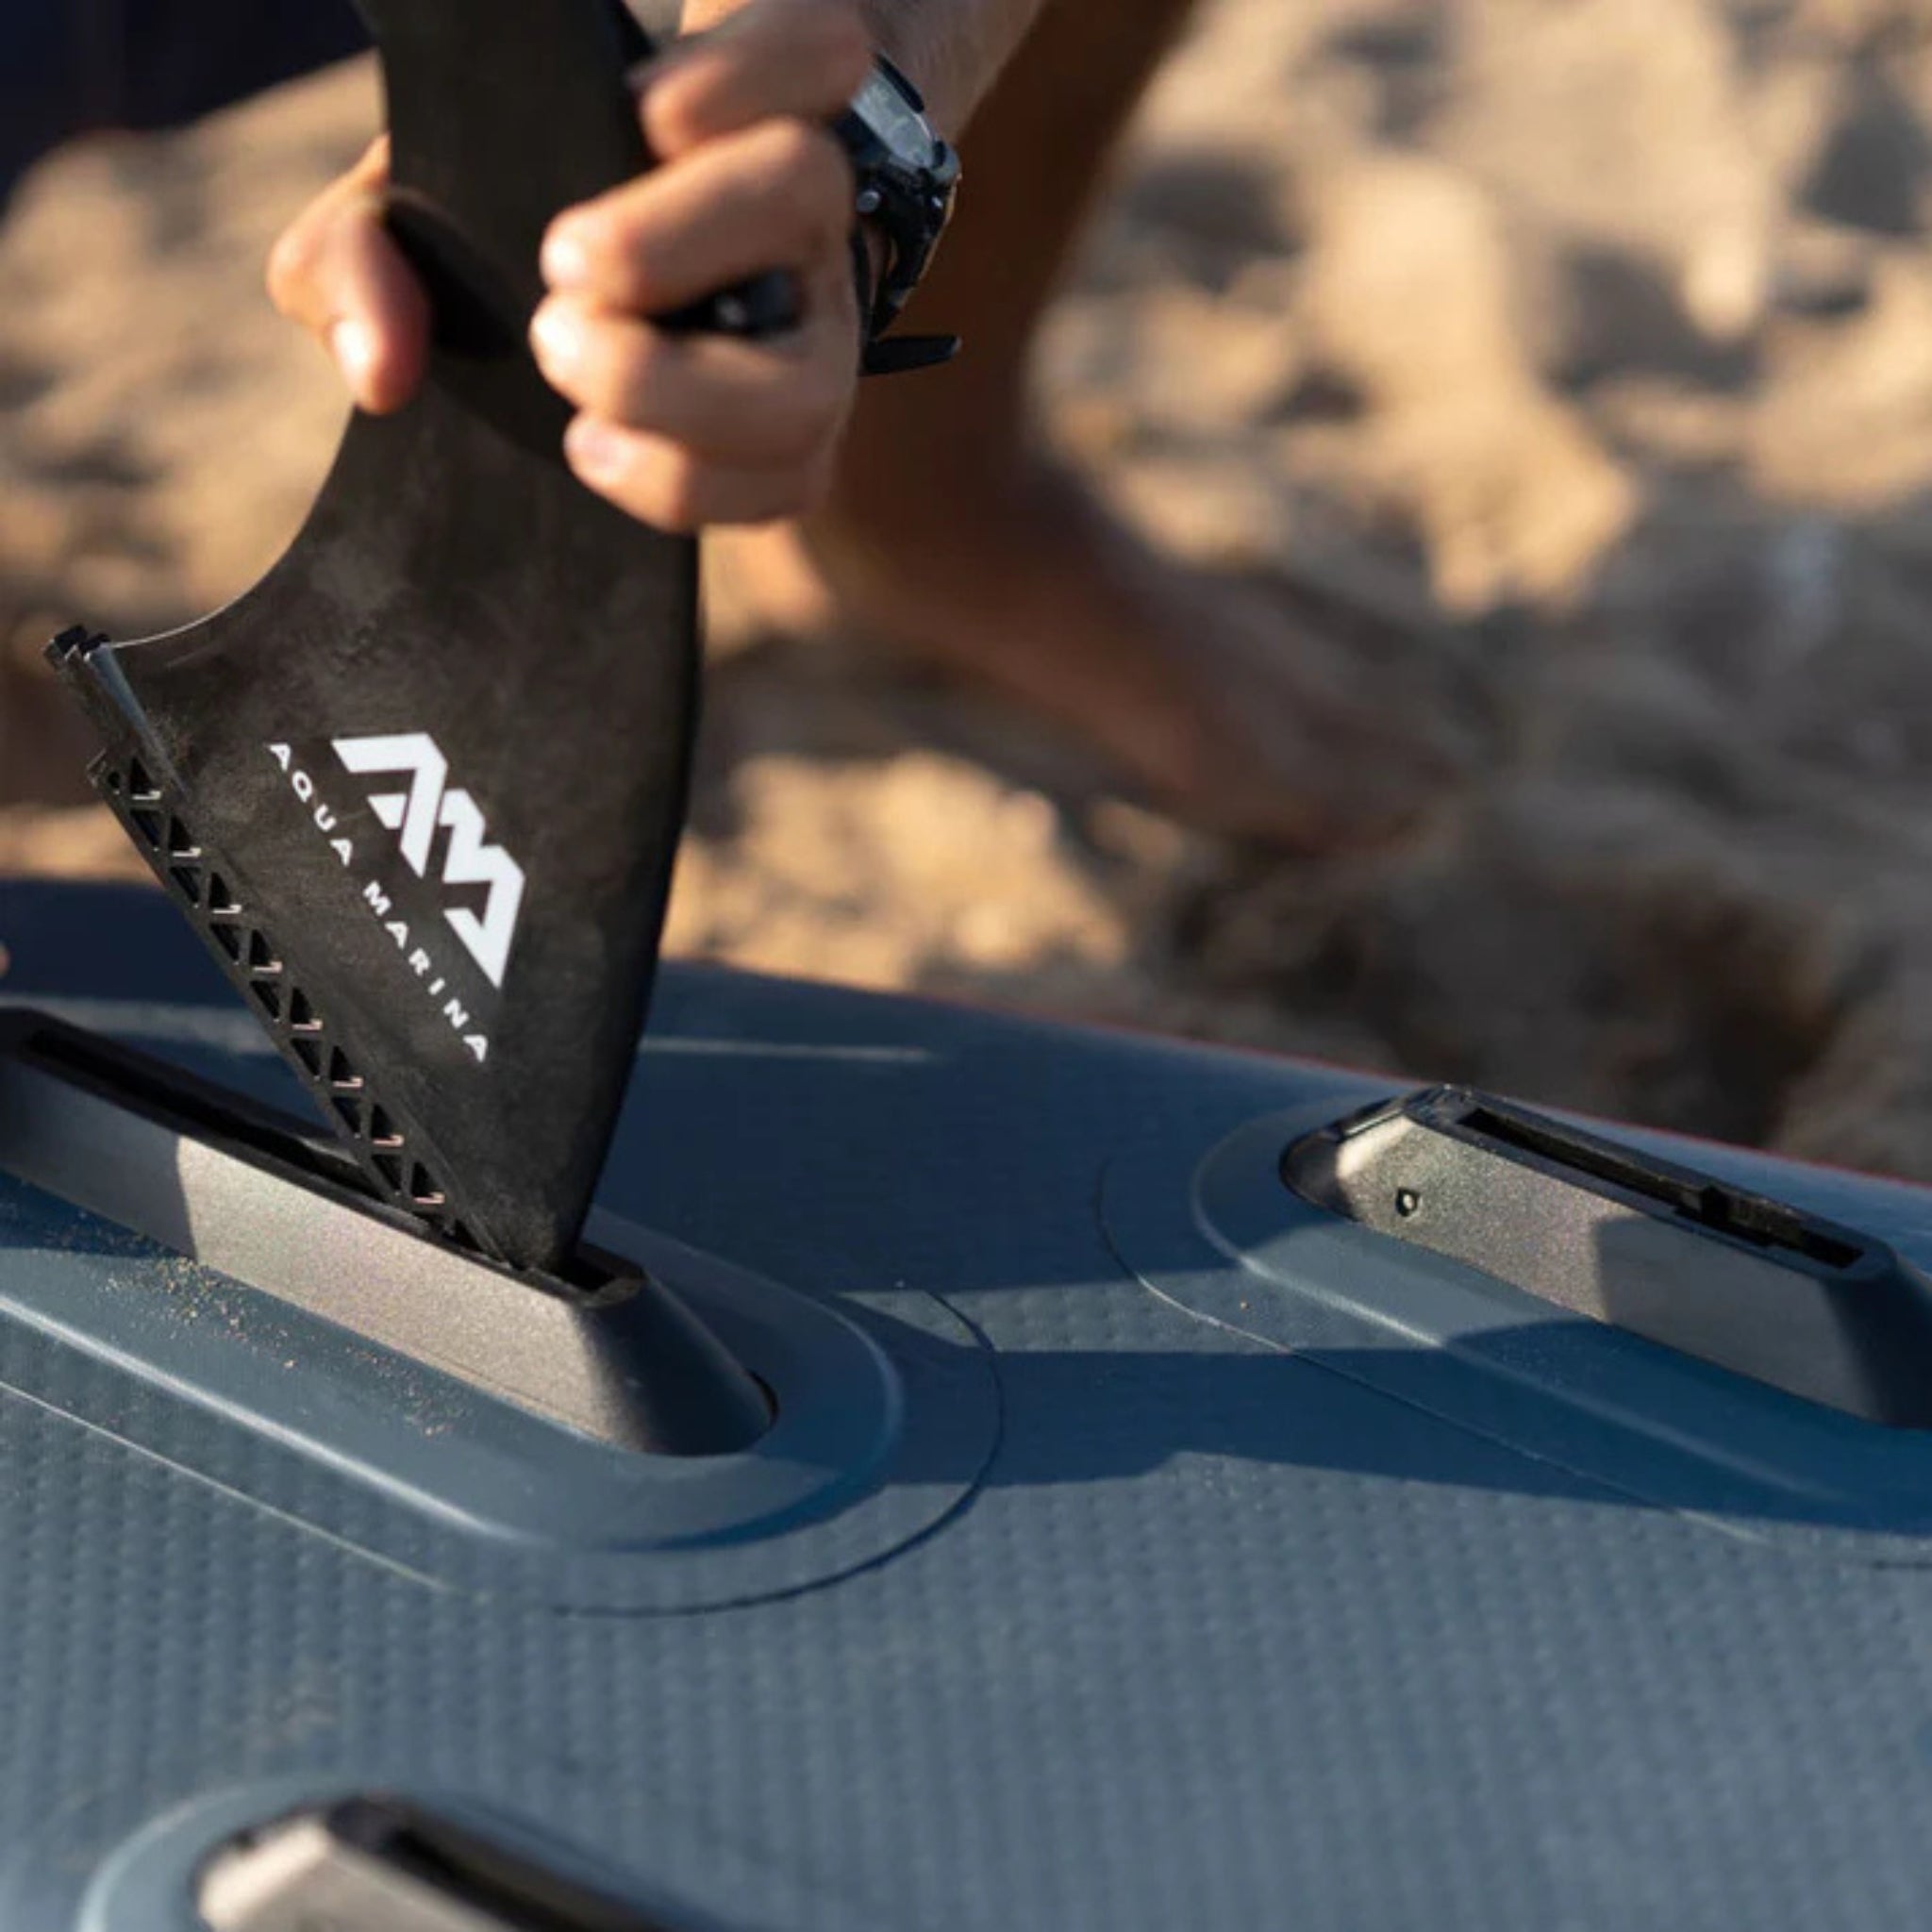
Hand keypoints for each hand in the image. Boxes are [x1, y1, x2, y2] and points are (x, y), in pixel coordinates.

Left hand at [266, 0, 871, 529]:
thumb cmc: (509, 230)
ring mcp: (817, 339)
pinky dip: (681, 486)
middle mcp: (801, 219)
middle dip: (677, 235)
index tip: (645, 114)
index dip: (749, 71)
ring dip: (674, 390)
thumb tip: (384, 368)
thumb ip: (363, 244)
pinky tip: (593, 452)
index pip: (817, 47)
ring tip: (564, 365)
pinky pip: (787, 487)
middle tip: (563, 268)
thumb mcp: (421, 198)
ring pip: (809, 380)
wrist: (585, 331)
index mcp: (740, 106)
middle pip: (805, 189)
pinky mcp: (801, 445)